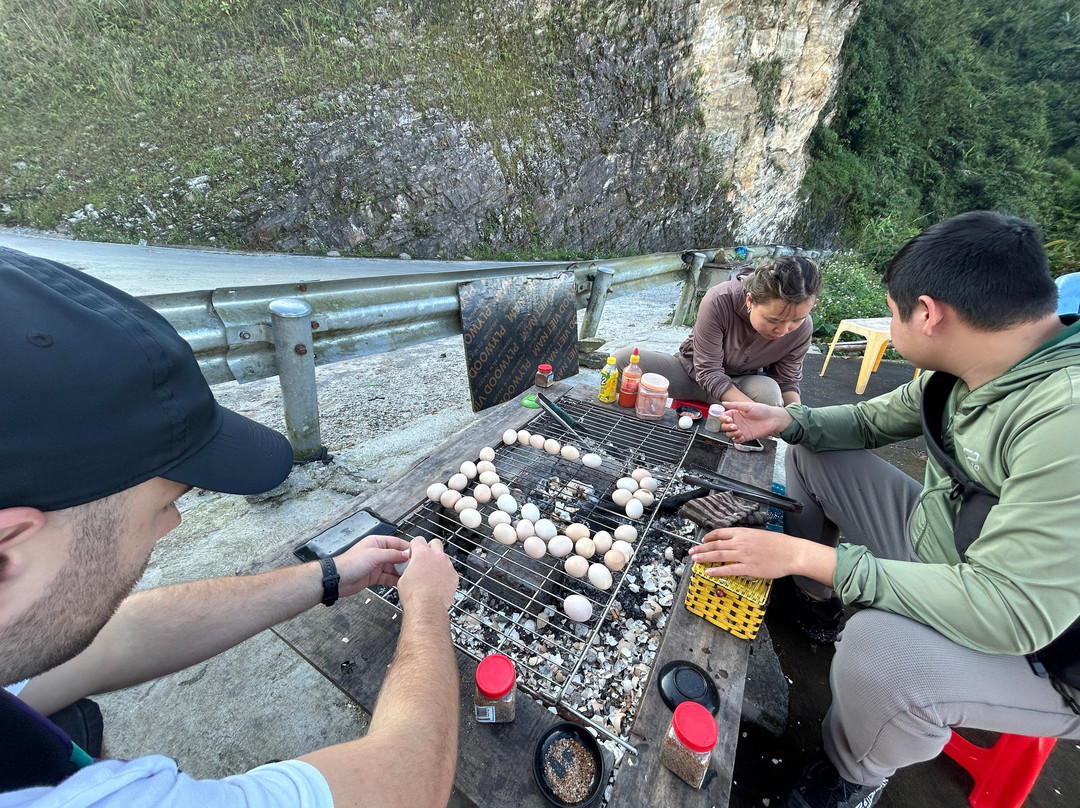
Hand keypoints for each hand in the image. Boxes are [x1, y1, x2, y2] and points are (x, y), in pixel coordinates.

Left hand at [334, 534, 412, 597]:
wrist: (338, 579)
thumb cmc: (350, 563)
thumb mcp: (374, 555)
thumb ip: (391, 555)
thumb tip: (405, 554)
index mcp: (377, 543)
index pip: (396, 543)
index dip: (407, 548)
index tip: (417, 554)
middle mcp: (377, 553)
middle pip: (396, 556)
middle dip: (405, 561)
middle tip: (415, 566)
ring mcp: (376, 565)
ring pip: (393, 567)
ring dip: (401, 571)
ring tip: (411, 575)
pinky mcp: (375, 576)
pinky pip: (388, 577)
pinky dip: (395, 580)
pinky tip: (401, 582)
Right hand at [397, 535, 458, 611]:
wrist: (427, 608)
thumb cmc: (415, 596)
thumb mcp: (403, 578)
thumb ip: (409, 567)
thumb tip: (410, 568)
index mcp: (422, 554)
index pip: (418, 540)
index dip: (414, 546)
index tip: (413, 552)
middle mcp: (436, 557)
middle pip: (435, 543)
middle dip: (429, 548)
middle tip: (424, 558)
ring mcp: (447, 565)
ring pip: (444, 557)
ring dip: (438, 562)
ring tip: (431, 573)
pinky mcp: (454, 576)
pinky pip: (450, 570)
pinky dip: (445, 573)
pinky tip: (438, 582)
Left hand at [688, 527, 837, 585]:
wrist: (792, 552)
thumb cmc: (779, 544)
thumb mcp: (759, 534)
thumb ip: (745, 538)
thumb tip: (735, 541)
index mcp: (743, 533)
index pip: (720, 533)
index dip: (708, 537)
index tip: (702, 540)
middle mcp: (741, 543)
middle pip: (716, 545)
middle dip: (701, 548)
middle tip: (692, 552)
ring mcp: (744, 556)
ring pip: (719, 556)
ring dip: (705, 558)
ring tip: (695, 560)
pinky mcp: (749, 568)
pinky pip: (729, 570)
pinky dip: (717, 571)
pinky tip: (709, 572)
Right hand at [720, 400, 791, 441]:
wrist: (773, 419)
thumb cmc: (763, 410)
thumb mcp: (748, 406)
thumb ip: (735, 405)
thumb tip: (724, 403)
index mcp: (736, 413)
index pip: (724, 417)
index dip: (724, 419)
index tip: (728, 419)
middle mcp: (737, 422)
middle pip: (724, 426)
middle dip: (727, 427)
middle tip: (734, 426)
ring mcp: (740, 429)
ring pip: (729, 434)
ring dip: (731, 433)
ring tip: (738, 431)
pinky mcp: (745, 436)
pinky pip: (737, 440)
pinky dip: (737, 439)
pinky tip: (741, 436)